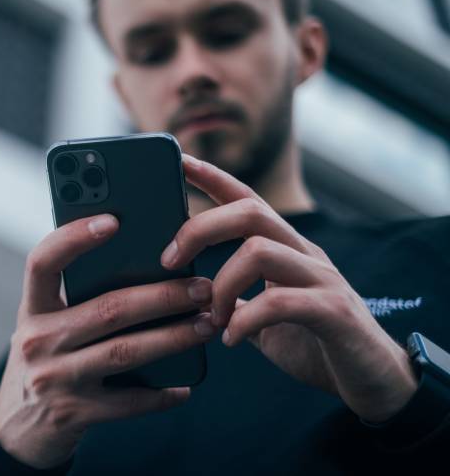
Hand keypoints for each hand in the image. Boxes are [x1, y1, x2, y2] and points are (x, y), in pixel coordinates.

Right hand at [0, 214, 215, 468]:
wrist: (16, 428)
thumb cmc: (45, 359)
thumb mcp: (46, 325)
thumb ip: (76, 298)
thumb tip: (146, 267)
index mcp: (31, 309)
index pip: (42, 262)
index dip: (73, 238)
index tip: (112, 220)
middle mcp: (37, 341)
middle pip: (107, 308)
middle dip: (162, 295)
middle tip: (202, 287)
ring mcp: (54, 379)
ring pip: (125, 351)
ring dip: (173, 337)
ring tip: (206, 324)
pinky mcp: (73, 414)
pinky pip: (128, 402)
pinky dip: (161, 393)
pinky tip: (185, 385)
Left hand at [161, 154, 417, 422]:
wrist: (377, 383)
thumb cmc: (317, 346)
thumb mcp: (265, 318)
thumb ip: (236, 301)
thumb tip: (192, 295)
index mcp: (286, 250)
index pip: (246, 200)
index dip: (213, 177)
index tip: (179, 160)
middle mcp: (305, 254)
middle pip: (249, 212)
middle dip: (200, 228)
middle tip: (168, 260)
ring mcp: (323, 279)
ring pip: (259, 250)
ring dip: (221, 285)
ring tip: (211, 318)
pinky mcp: (335, 312)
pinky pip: (280, 302)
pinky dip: (245, 320)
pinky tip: (232, 340)